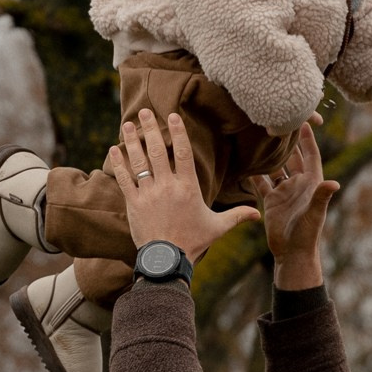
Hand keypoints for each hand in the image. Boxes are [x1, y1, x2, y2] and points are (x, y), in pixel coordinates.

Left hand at [108, 109, 259, 261]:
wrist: (166, 260)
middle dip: (150, 129)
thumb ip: (237, 216)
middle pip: (157, 151)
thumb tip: (258, 214)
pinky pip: (124, 179)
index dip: (177, 132)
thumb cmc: (193, 242)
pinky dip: (118, 163)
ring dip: (132, 141)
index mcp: (188, 187)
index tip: (172, 115)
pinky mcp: (133, 203)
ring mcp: (148, 194)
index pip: (182, 152)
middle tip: (145, 111)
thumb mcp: (217, 227)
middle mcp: (167, 186)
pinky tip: (114, 149)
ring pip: (138, 161)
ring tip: (128, 124)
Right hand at [249, 121, 339, 288]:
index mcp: (312, 184)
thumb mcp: (314, 214)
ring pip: (277, 167)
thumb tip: (335, 182)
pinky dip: (255, 172)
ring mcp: (285, 192)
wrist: (292, 254)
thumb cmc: (307, 235)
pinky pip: (262, 182)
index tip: (304, 121)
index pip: (311, 156)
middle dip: (288, 141)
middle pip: (294, 157)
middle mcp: (299, 185)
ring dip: (271, 154)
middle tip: (279, 122)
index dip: (308, 139)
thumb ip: (322, 197)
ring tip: (262, 137)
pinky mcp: (271, 200)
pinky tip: (246, 161)